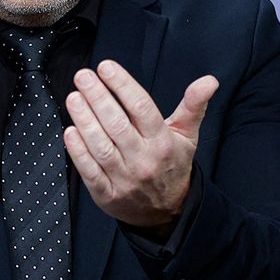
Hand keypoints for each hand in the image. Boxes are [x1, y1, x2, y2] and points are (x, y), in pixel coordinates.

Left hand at [64, 60, 218, 230]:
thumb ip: (194, 106)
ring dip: (85, 121)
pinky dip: (78, 152)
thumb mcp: (187, 135)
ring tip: (73, 98)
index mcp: (163, 142)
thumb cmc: (172, 165)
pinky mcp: (107, 195)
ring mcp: (125, 179)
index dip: (123, 85)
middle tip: (83, 76)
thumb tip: (210, 80)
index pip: (142, 108)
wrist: (168, 212)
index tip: (105, 67)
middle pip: (118, 125)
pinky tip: (70, 131)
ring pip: (102, 147)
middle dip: (98, 98)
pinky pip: (90, 172)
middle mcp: (144, 159)